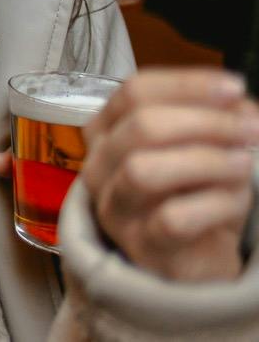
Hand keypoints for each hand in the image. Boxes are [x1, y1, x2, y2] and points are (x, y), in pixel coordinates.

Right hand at [80, 68, 258, 282]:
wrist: (193, 258)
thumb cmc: (193, 192)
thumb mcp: (203, 146)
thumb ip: (216, 117)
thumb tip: (237, 103)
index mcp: (107, 129)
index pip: (134, 91)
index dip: (187, 85)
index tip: (235, 87)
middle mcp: (100, 164)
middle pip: (141, 126)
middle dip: (206, 122)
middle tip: (251, 129)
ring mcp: (115, 206)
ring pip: (144, 171)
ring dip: (206, 161)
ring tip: (245, 163)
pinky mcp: (140, 244)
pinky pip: (172, 219)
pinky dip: (214, 204)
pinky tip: (238, 199)